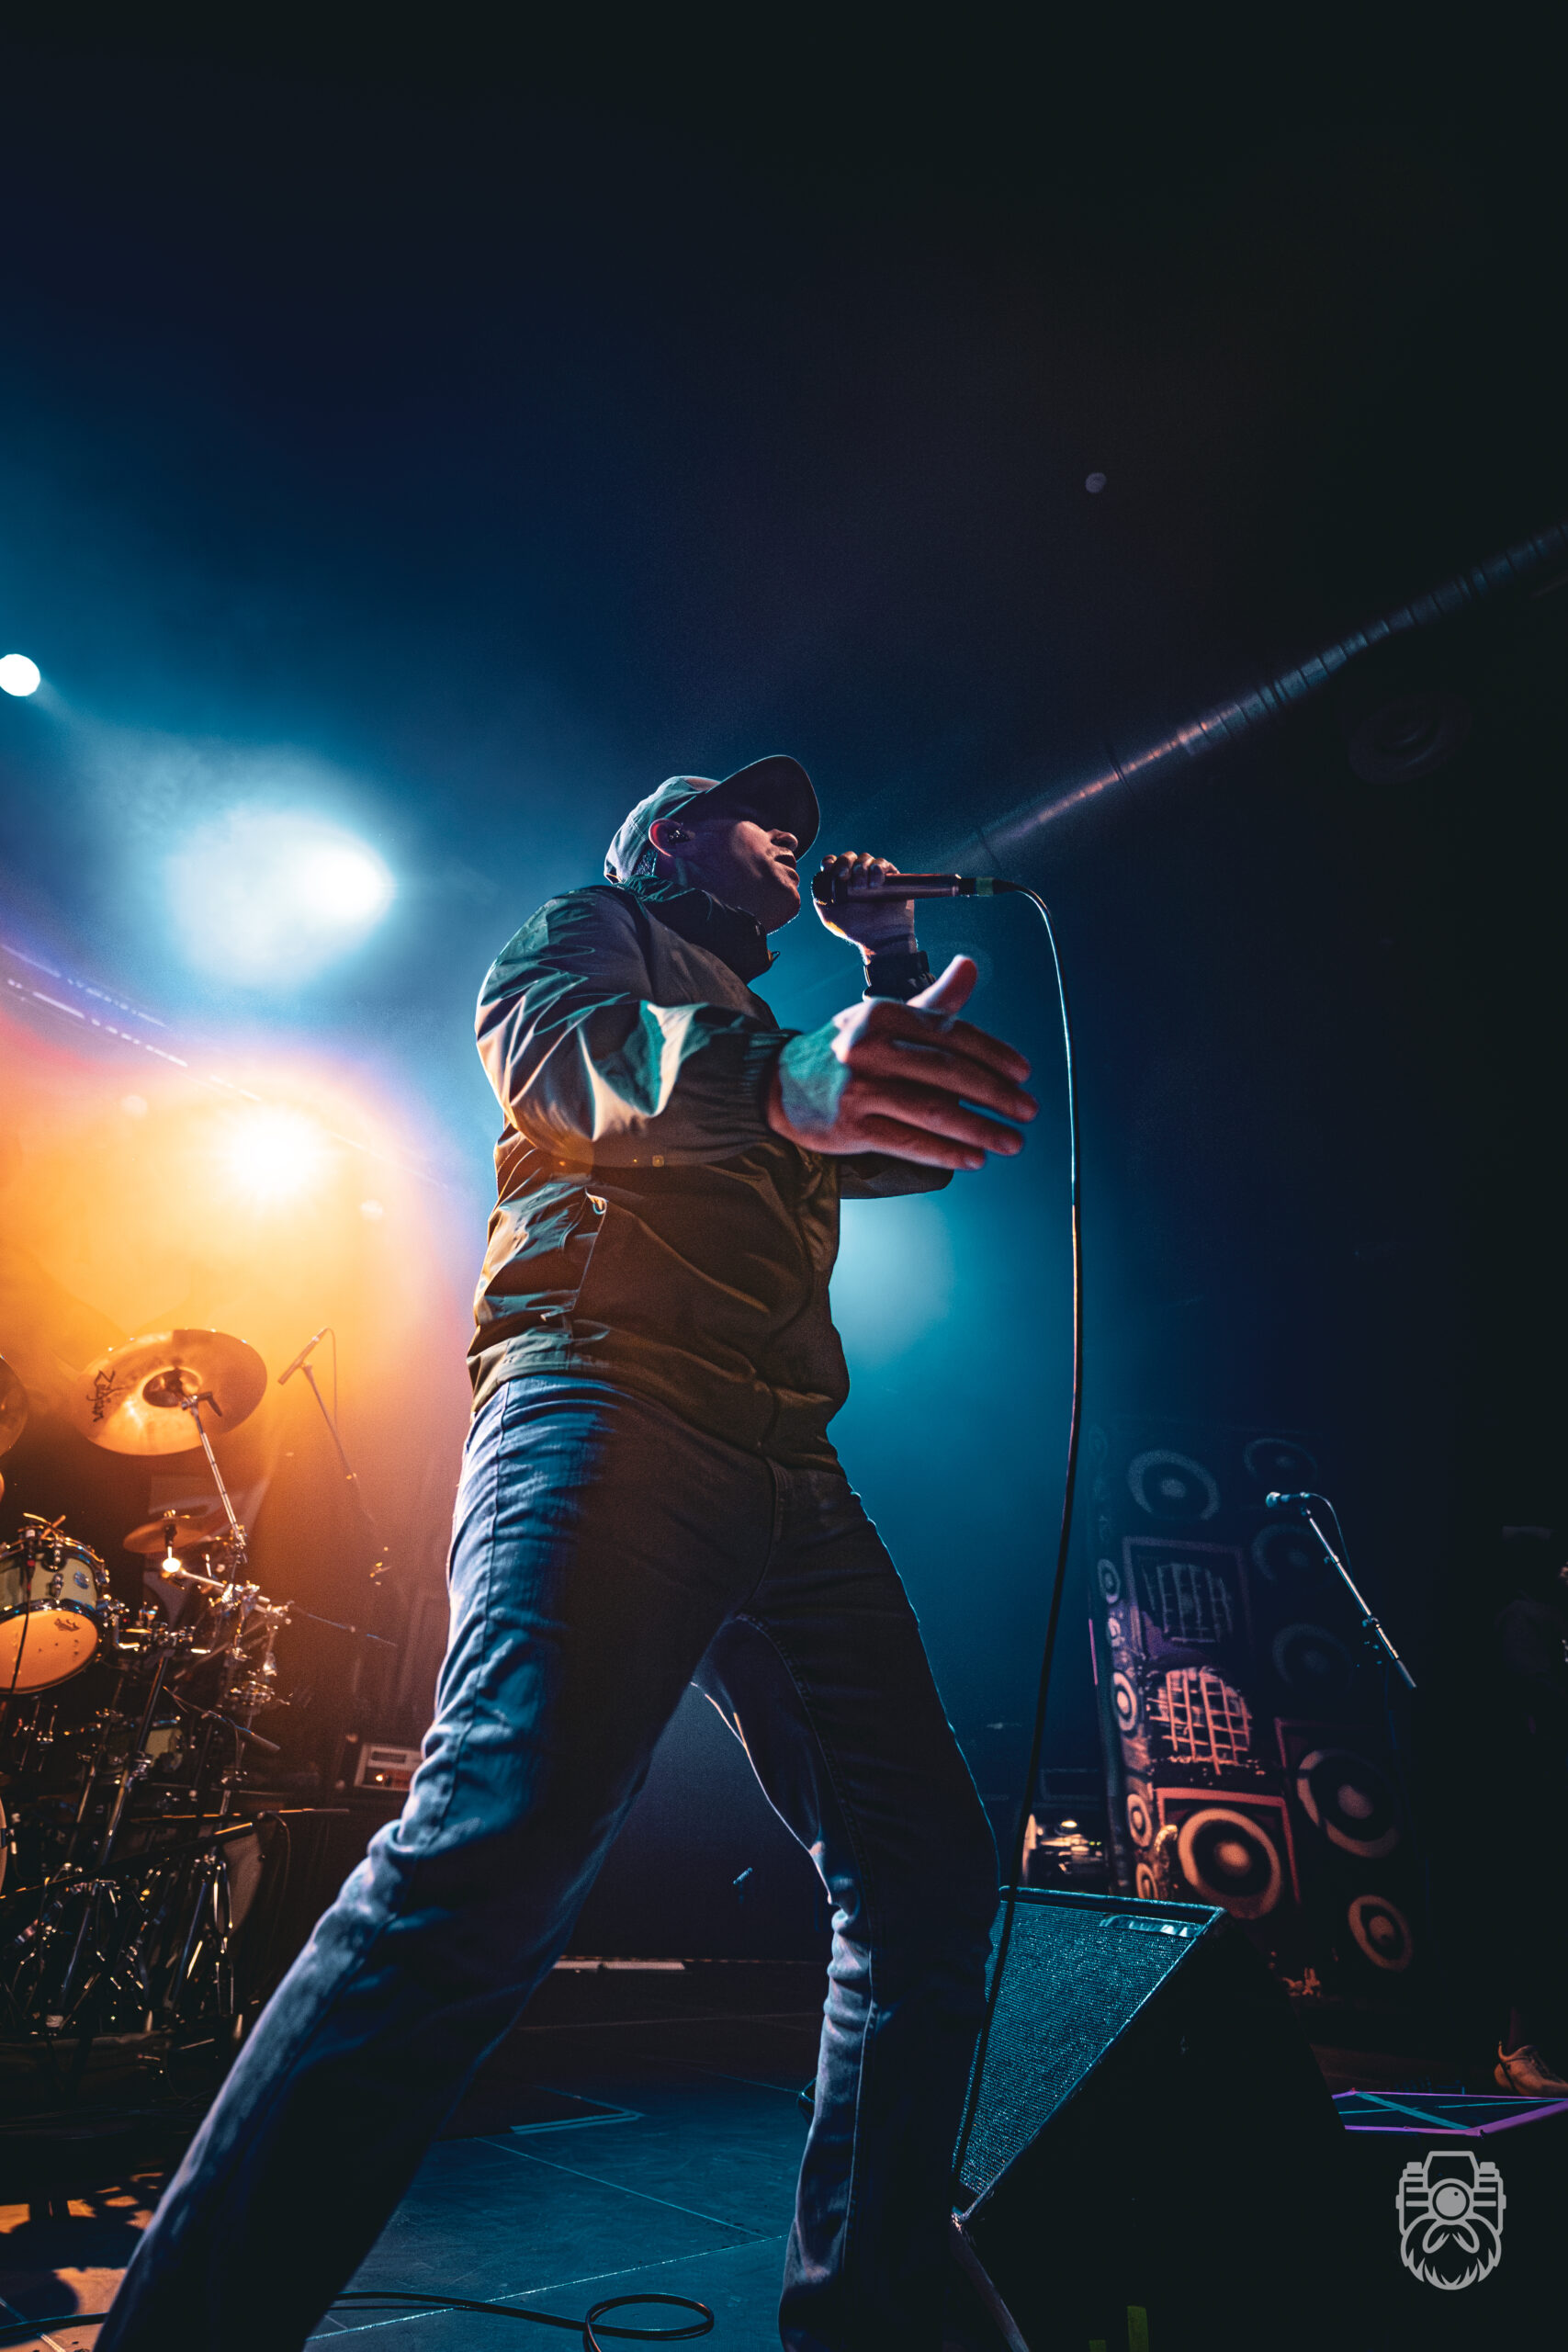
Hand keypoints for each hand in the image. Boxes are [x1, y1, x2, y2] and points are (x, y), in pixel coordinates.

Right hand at [767, 956, 1035, 1169]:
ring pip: (932, 1110)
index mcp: (883, 1015)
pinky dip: (946, 1152)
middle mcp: (869, 1047)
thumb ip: (933, 1002)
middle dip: (995, 1094)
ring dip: (978, 1129)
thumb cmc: (844, 1052)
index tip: (1023, 1073)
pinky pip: (909, 1141)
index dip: (992, 1053)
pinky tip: (973, 1158)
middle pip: (946, 1071)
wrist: (778, 1085)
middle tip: (1026, 1111)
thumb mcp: (883, 1018)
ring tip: (1010, 1141)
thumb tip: (971, 968)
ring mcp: (859, 1088)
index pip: (949, 1032)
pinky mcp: (851, 1126)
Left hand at [812, 850, 916, 953]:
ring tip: (863, 887)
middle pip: (848, 856)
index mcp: (843, 883)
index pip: (834, 862)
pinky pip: (882, 863)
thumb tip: (818, 881)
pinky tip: (875, 883)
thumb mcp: (830, 917)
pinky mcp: (891, 877)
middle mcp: (858, 877)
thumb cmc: (857, 930)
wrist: (881, 938)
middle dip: (844, 863)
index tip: (827, 869)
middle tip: (844, 877)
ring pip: (865, 858)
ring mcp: (874, 876)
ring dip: (860, 869)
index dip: (830, 862)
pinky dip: (877, 868)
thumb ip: (820, 899)